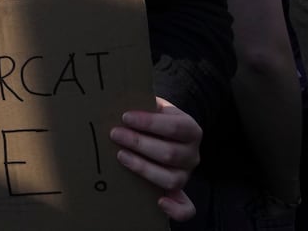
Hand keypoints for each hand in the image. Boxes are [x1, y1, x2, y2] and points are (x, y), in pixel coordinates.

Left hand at [110, 98, 201, 219]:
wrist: (162, 132)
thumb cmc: (152, 118)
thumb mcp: (152, 106)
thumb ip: (142, 103)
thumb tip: (115, 98)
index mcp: (190, 129)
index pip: (174, 127)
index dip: (149, 122)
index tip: (125, 117)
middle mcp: (192, 154)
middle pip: (170, 153)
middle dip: (139, 143)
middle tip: (114, 134)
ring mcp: (186, 174)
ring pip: (171, 179)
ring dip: (143, 168)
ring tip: (120, 155)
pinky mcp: (179, 192)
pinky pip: (186, 207)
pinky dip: (176, 210)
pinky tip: (159, 202)